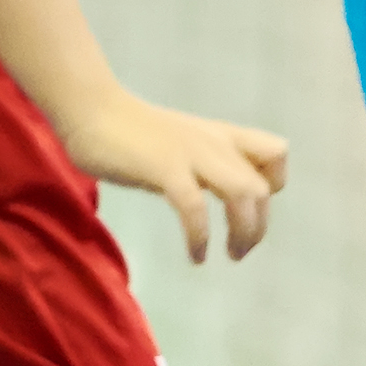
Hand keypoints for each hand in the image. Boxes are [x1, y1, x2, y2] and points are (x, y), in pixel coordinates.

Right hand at [57, 90, 287, 261]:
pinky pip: (196, 208)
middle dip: (258, 226)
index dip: (274, 183)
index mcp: (221, 137)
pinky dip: (200, 237)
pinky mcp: (165, 168)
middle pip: (262, 188)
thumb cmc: (132, 131)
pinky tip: (196, 256)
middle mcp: (214, 144)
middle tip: (239, 251)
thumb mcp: (184, 145)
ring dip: (243, 232)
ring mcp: (191, 155)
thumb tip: (223, 197)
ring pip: (243, 194)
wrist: (90, 109)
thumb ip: (207, 165)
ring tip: (230, 256)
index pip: (276, 153)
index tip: (254, 207)